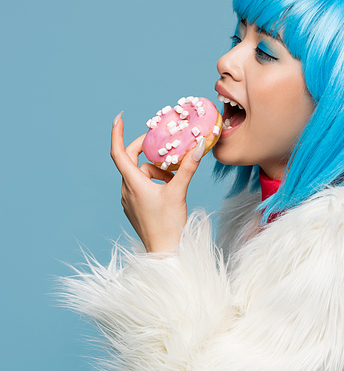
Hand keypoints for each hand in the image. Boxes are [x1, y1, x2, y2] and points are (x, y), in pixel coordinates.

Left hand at [110, 114, 202, 252]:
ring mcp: (128, 200)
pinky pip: (139, 187)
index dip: (118, 132)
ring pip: (138, 175)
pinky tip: (167, 190)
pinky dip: (151, 182)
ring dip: (154, 171)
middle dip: (147, 152)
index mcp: (133, 183)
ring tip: (173, 179)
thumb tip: (199, 146)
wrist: (165, 252)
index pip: (118, 152)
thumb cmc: (169, 224)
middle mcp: (126, 190)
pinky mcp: (133, 209)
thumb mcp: (179, 192)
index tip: (119, 117)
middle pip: (131, 161)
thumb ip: (188, 167)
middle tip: (163, 148)